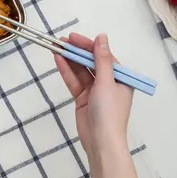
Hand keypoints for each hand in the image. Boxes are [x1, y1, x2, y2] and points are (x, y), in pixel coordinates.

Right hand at [55, 33, 138, 177]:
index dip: (88, 45)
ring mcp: (95, 91)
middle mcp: (108, 83)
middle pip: (91, 62)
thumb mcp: (106, 82)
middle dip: (77, 51)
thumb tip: (102, 37)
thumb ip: (102, 59)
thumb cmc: (109, 112)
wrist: (101, 141)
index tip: (74, 37)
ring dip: (69, 59)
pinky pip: (74, 81)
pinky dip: (66, 71)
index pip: (103, 56)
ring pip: (80, 71)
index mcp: (120, 78)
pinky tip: (58, 60)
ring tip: (56, 47)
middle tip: (62, 41)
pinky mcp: (82, 98)